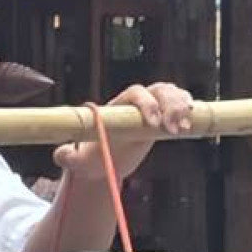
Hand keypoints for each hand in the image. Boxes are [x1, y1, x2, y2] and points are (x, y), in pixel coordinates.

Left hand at [54, 81, 193, 182]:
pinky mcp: (165, 116)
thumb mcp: (78, 161)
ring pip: (172, 93)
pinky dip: (189, 109)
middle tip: (173, 130)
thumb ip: (68, 157)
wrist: (106, 161)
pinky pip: (181, 103)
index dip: (146, 104)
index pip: (135, 93)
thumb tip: (60, 154)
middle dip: (169, 106)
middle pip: (158, 89)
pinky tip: (191, 123)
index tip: (153, 123)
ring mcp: (153, 107)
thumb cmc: (93, 158)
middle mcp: (136, 103)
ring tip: (183, 128)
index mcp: (117, 107)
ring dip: (181, 107)